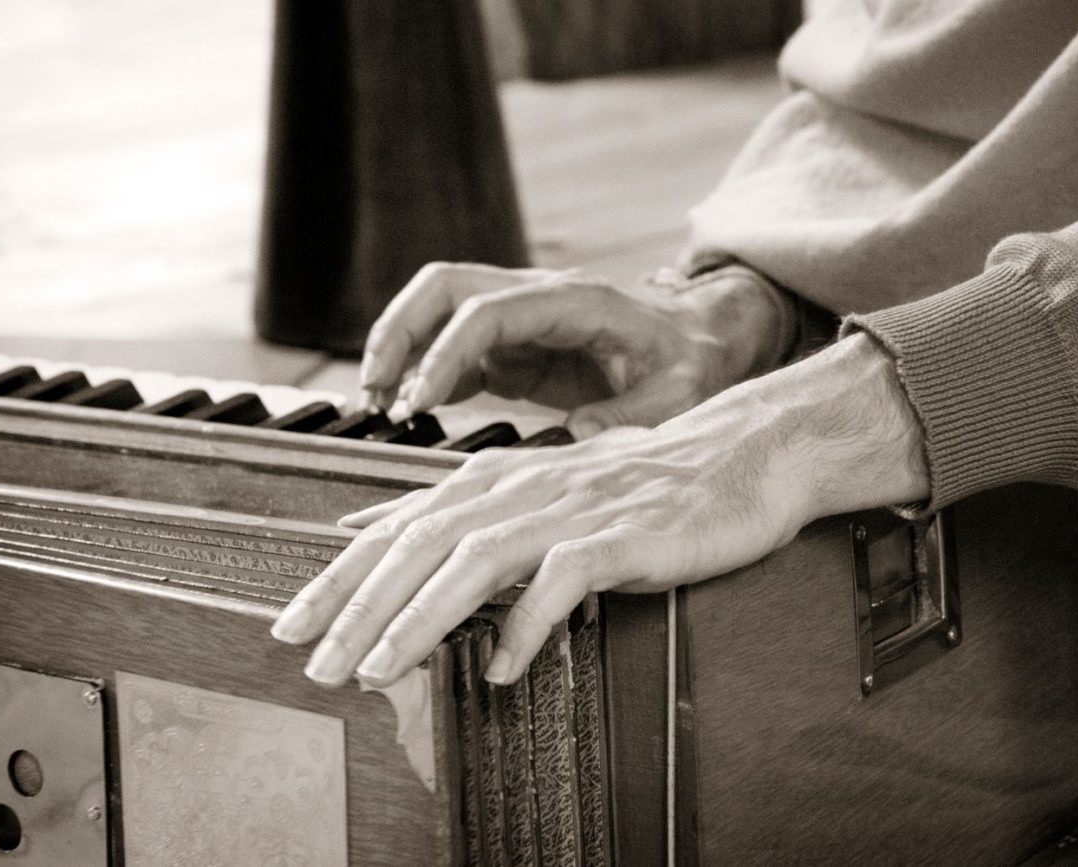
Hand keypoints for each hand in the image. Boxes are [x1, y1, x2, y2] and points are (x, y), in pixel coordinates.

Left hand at [271, 334, 928, 687]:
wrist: (733, 459)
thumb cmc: (636, 485)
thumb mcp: (536, 487)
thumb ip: (457, 508)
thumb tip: (371, 529)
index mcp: (494, 479)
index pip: (398, 528)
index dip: (339, 577)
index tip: (292, 623)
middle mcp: (520, 487)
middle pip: (419, 546)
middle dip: (357, 606)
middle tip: (313, 660)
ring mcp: (569, 508)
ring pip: (473, 562)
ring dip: (418, 618)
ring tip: (378, 670)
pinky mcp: (618, 534)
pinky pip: (560, 582)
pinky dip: (526, 624)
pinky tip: (501, 667)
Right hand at [358, 262, 792, 437]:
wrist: (706, 340)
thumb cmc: (697, 360)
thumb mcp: (682, 391)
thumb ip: (635, 414)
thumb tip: (579, 432)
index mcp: (575, 302)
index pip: (486, 312)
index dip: (444, 353)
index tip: (418, 401)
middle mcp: (539, 298)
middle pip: (442, 287)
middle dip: (397, 332)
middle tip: (372, 392)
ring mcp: (522, 319)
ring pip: (437, 310)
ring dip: (399, 348)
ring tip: (376, 404)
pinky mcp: (516, 346)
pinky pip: (454, 346)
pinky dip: (423, 372)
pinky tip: (410, 410)